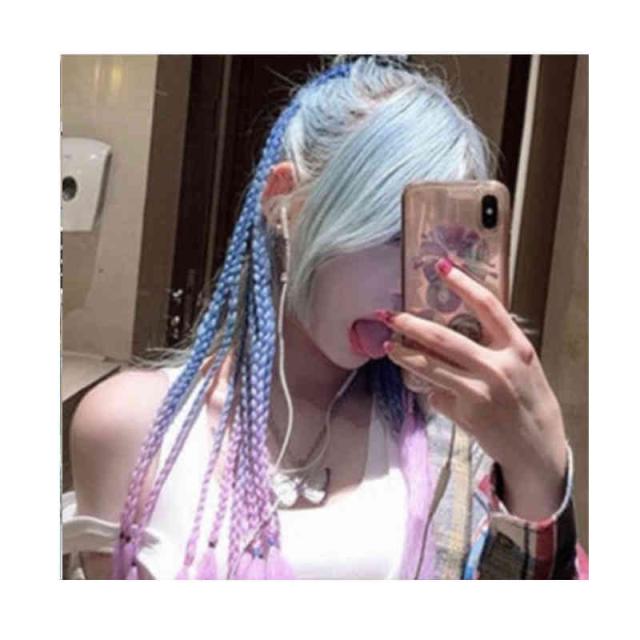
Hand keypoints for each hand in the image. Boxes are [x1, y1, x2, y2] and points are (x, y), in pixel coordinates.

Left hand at [379, 257, 568, 519]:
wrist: (538, 446)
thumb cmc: (528, 398)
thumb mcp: (521, 365)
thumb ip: (492, 347)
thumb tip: (446, 339)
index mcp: (517, 346)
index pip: (488, 305)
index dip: (463, 283)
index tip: (441, 266)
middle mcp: (499, 364)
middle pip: (444, 337)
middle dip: (411, 324)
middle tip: (390, 315)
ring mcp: (481, 389)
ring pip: (430, 366)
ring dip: (404, 354)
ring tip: (388, 345)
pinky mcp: (467, 410)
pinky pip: (438, 393)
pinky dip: (431, 389)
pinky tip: (430, 390)